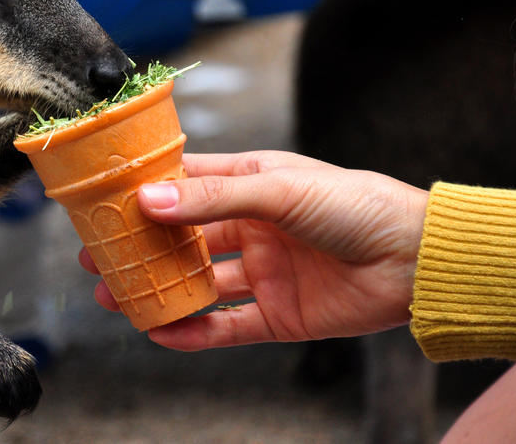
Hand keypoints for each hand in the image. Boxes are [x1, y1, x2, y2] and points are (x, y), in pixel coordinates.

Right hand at [79, 151, 427, 351]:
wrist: (418, 260)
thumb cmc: (357, 205)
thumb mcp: (278, 189)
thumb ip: (213, 198)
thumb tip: (149, 201)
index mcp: (252, 183)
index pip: (186, 185)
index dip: (145, 192)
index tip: (104, 200)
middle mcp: (253, 227)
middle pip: (184, 238)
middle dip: (140, 247)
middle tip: (97, 255)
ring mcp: (264, 272)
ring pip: (198, 283)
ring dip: (158, 290)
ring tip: (114, 296)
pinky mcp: (279, 315)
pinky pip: (227, 326)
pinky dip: (193, 331)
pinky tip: (161, 332)